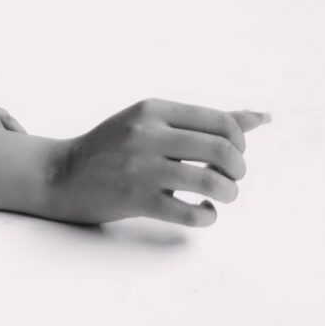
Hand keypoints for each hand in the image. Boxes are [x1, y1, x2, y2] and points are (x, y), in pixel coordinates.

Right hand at [48, 99, 271, 226]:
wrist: (63, 174)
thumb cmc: (114, 147)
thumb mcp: (151, 121)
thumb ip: (203, 120)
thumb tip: (261, 118)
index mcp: (154, 110)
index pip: (221, 121)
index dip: (240, 143)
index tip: (232, 155)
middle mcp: (148, 134)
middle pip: (222, 150)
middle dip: (238, 170)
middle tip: (231, 179)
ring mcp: (141, 167)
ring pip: (211, 181)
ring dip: (228, 193)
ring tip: (221, 196)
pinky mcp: (137, 199)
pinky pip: (190, 212)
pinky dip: (208, 216)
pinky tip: (203, 212)